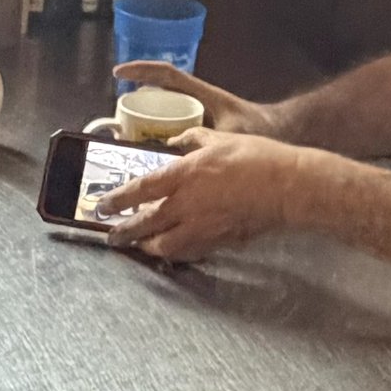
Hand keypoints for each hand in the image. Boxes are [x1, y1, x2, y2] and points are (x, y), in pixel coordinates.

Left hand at [92, 128, 301, 260]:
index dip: (117, 200)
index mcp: (183, 175)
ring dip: (148, 246)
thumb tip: (175, 140)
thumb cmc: (257, 158)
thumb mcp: (220, 138)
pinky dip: (177, 251)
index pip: (140, 191)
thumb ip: (192, 139)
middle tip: (112, 236)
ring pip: (164, 246)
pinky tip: (175, 249)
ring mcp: (202, 228)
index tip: (102, 206)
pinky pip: (190, 251)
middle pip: (145, 225)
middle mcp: (186, 206)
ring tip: (141, 245)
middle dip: (124, 233)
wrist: (288, 187)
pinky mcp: (219, 241)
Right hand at [111, 59, 274, 136]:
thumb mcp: (233, 133)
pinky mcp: (203, 133)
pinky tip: (153, 161)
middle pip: (160, 95)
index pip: (167, 75)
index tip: (118, 74)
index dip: (142, 71)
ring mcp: (199, 116)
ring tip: (130, 143)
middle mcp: (197, 102)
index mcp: (202, 94)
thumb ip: (208, 141)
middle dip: (139, 103)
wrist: (284, 135)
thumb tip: (174, 148)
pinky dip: (163, 143)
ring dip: (149, 125)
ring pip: (166, 115)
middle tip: (121, 121)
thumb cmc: (262, 128)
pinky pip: (175, 134)